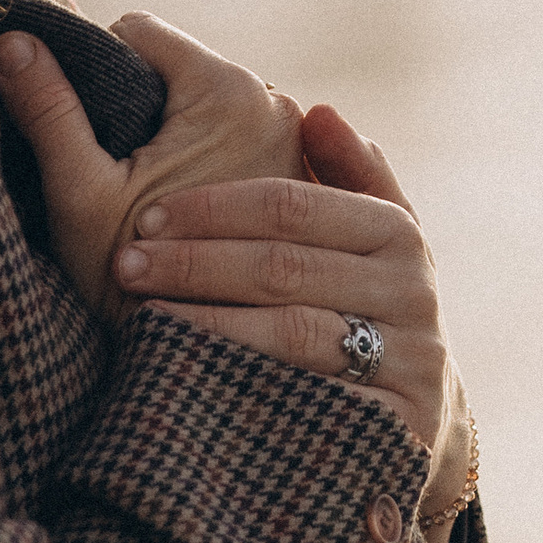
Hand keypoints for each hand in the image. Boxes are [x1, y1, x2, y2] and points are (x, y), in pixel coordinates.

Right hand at [0, 12, 305, 323]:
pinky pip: (242, 144)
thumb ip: (49, 110)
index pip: (138, 32)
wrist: (213, 374)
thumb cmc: (133, 288)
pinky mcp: (304, 183)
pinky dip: (210, 166)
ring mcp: (298, 146)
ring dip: (174, 139)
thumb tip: (12, 38)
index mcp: (229, 92)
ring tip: (150, 204)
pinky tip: (187, 218)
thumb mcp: (80, 195)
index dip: (94, 70)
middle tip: (117, 177)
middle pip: (178, 70)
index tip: (86, 133)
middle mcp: (278, 106)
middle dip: (139, 109)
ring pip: (208, 108)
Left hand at [116, 101, 473, 515]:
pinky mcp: (395, 431)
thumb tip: (319, 112)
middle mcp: (414, 294)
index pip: (290, 205)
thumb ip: (347, 172)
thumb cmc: (362, 308)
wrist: (416, 421)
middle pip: (283, 267)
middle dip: (193, 262)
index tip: (145, 215)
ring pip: (290, 335)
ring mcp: (409, 364)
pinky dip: (239, 386)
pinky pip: (303, 404)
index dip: (210, 207)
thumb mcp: (368, 239)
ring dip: (205, 323)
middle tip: (126, 263)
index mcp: (398, 234)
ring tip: (141, 316)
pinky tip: (187, 378)